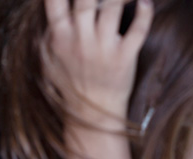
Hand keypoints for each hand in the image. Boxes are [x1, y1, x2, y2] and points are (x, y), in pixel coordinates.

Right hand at [42, 0, 152, 118]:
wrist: (92, 113)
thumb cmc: (70, 84)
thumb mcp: (48, 58)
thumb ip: (47, 33)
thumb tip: (49, 12)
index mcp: (59, 35)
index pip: (55, 1)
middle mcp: (81, 38)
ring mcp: (104, 47)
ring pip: (112, 8)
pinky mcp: (125, 57)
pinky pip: (138, 31)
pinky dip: (144, 13)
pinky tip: (145, 2)